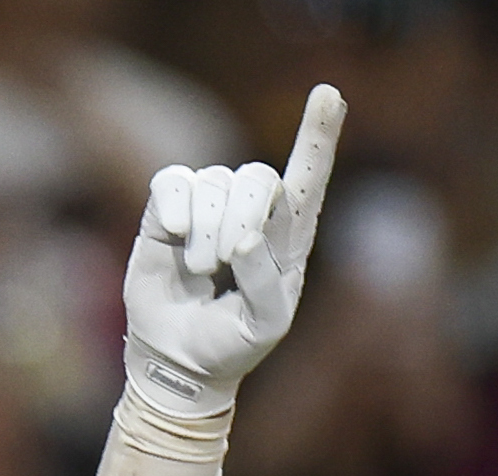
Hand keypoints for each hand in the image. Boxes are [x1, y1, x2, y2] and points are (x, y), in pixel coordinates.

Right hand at [120, 84, 343, 418]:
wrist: (179, 359)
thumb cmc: (232, 342)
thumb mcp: (264, 326)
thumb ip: (264, 283)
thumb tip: (244, 237)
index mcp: (289, 235)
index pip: (309, 176)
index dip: (319, 135)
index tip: (329, 95)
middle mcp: (252, 209)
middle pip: (258, 177)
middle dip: (243, 217)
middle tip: (227, 262)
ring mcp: (210, 204)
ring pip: (214, 182)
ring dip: (205, 234)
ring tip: (201, 272)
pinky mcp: (168, 207)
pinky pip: (173, 182)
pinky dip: (175, 212)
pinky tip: (173, 237)